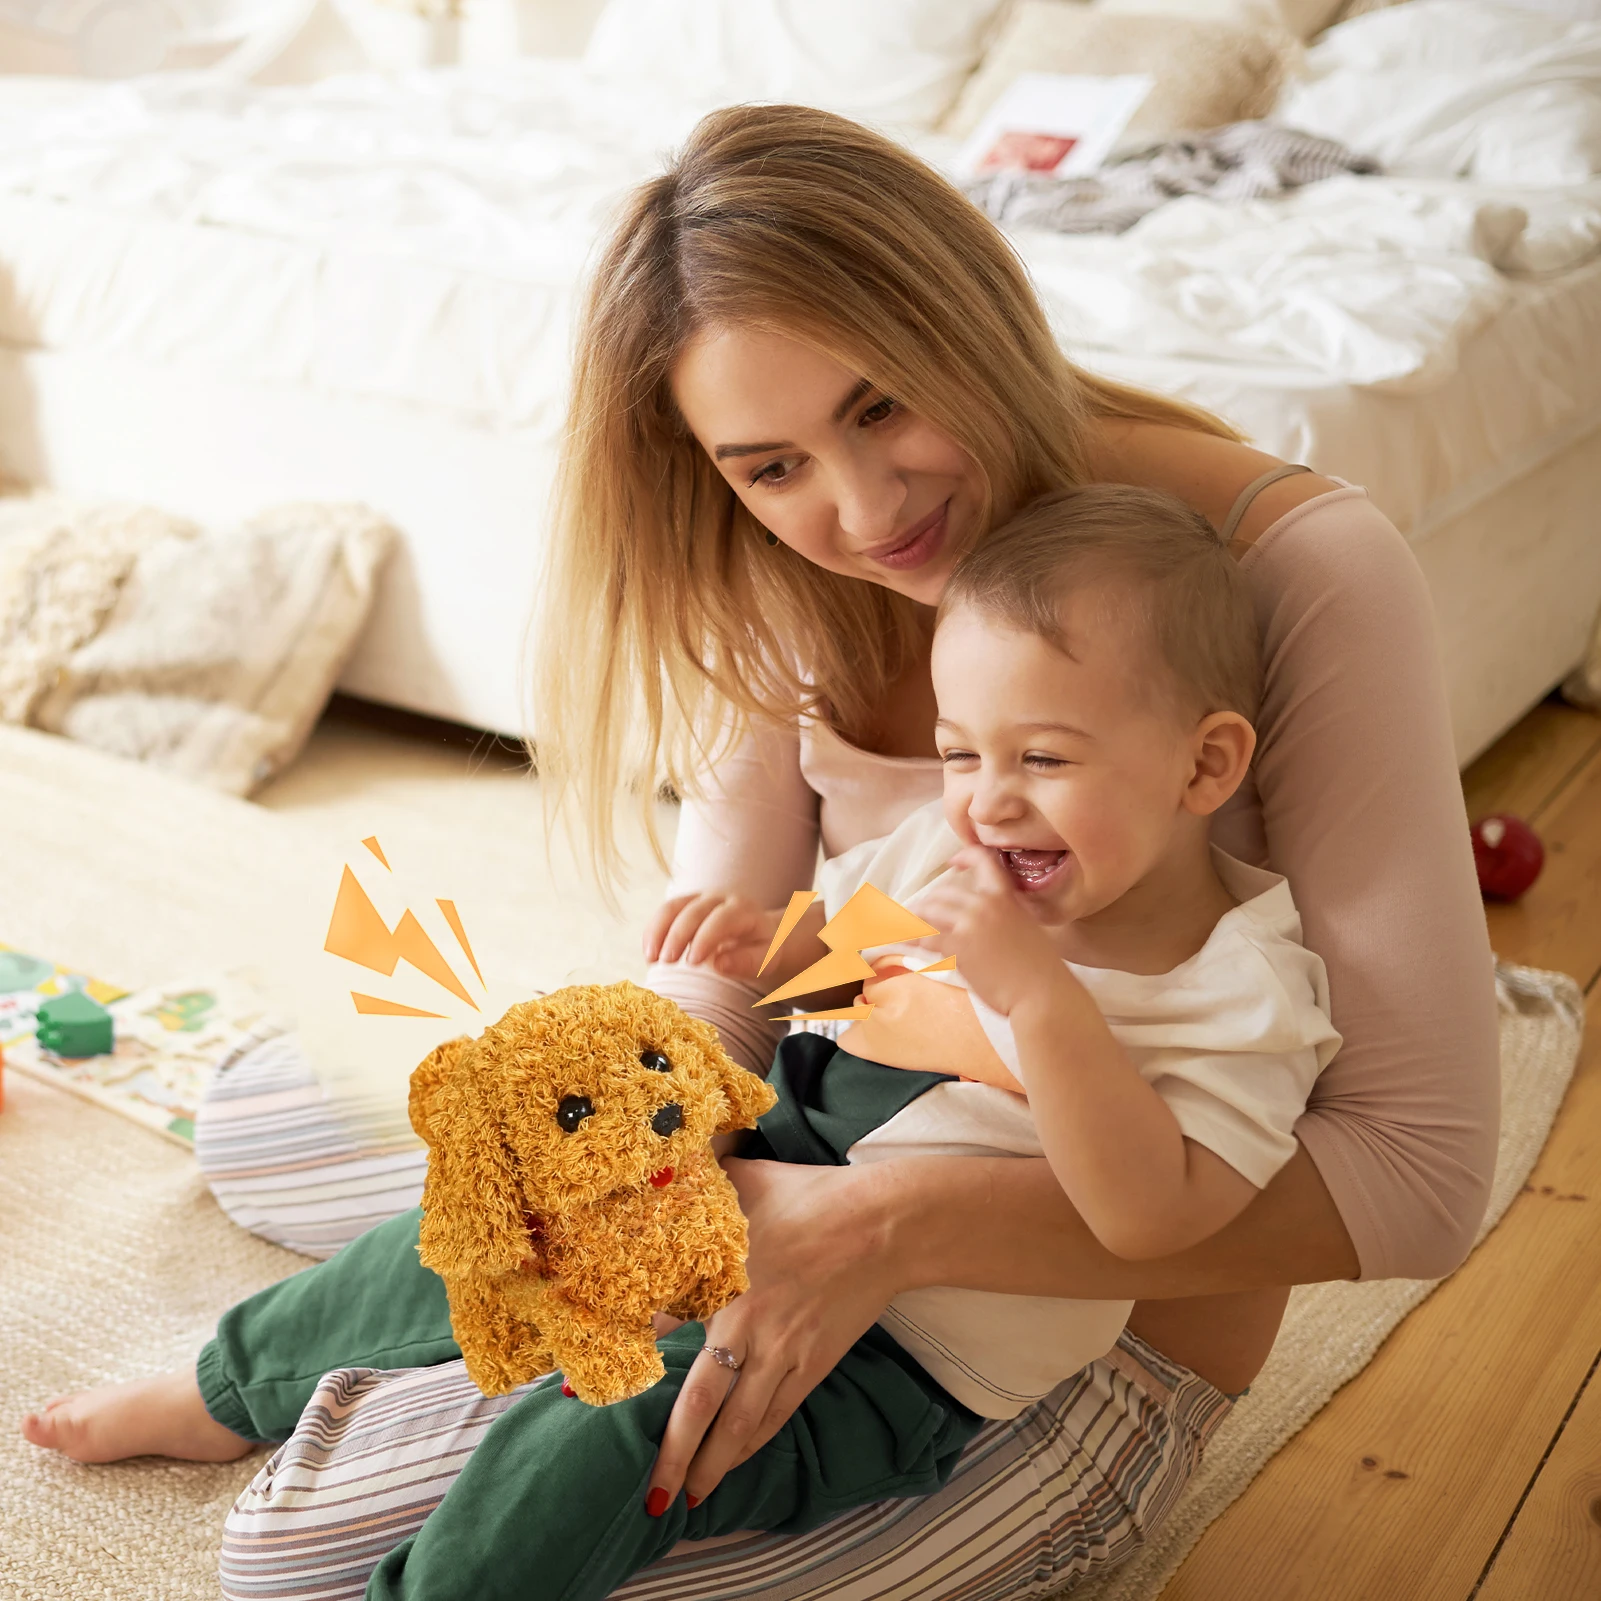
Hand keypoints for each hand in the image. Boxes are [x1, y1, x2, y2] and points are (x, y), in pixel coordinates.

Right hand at [642, 893, 781, 979]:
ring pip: (673, 907)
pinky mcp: (685, 903)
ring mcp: (700, 898)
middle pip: (694, 911)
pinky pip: (664, 912)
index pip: (722, 919)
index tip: (692, 962)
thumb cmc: (761, 949)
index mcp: (744, 909)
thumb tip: (719, 964)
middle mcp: (720, 898)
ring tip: (651, 958)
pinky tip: (649, 953)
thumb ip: (746, 962)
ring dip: (658, 931)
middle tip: (667, 962)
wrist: (757, 932)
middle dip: (678, 936)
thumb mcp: (765, 959)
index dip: (705, 938)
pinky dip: (653, 931)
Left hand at [645, 1158, 903, 1506]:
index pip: (662, 1332)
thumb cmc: (809, 1197)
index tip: (585, 1393)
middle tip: (649, 1494)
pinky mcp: (813, 1365)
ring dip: (711, 1464)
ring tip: (687, 1498)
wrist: (882, 1225)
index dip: (626, 1363)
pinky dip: (752, 1444)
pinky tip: (734, 1462)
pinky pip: (777, 1416)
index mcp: (722, 1283)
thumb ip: (698, 1183)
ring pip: (740, 1424)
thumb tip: (661, 1170)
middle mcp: (748, 1329)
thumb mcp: (743, 1180)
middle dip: (672, 1453)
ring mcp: (783, 1353)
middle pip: (700, 1405)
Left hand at [915, 846, 1064, 1016]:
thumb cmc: (1041, 965)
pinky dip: (912, 940)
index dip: (965, 857)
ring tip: (906, 926)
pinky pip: (926, 939)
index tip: (952, 863)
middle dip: (929, 902)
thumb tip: (991, 911)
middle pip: (944, 892)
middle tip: (920, 912)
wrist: (1041, 992)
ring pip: (929, 912)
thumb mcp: (1028, 925)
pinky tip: (904, 943)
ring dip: (915, 919)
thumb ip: (1008, 911)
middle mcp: (984, 905)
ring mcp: (969, 925)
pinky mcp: (958, 948)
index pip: (983, 861)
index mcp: (1005, 896)